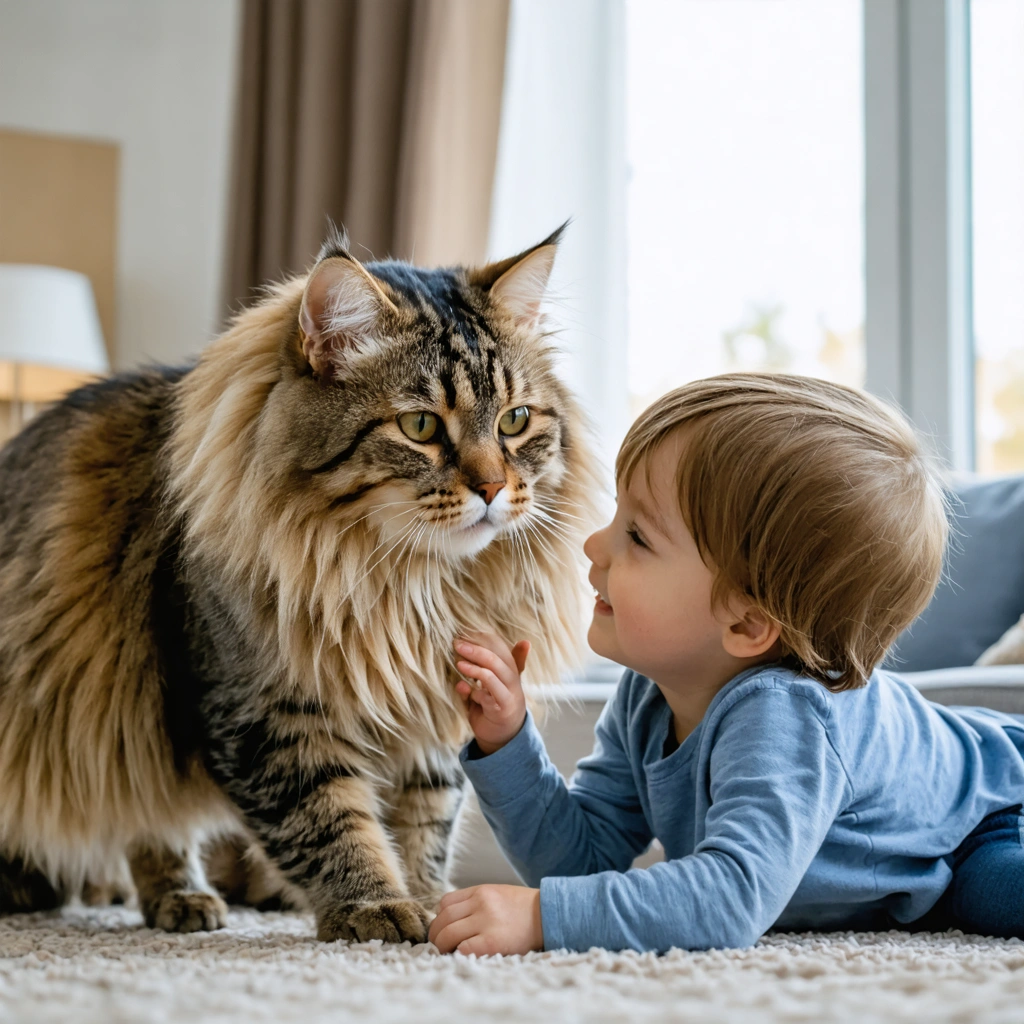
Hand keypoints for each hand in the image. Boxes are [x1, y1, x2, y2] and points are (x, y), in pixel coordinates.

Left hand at [428, 885, 541, 955]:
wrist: (548, 916)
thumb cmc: (521, 909)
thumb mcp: (496, 894)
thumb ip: (474, 902)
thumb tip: (450, 918)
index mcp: (480, 891)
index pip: (445, 902)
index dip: (440, 918)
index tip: (444, 928)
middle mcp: (480, 903)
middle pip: (442, 919)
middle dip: (436, 935)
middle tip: (440, 946)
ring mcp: (485, 922)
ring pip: (447, 934)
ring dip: (442, 947)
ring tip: (449, 953)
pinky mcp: (491, 942)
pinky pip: (462, 949)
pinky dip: (458, 954)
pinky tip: (465, 956)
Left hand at [454, 632, 529, 754]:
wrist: (503, 737)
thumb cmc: (496, 704)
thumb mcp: (495, 682)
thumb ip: (491, 663)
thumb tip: (489, 645)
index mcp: (510, 670)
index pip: (501, 648)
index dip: (485, 639)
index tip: (466, 632)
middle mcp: (513, 681)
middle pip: (498, 659)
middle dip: (477, 650)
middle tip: (457, 644)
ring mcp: (509, 696)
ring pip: (493, 676)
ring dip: (474, 669)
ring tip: (459, 664)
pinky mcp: (501, 711)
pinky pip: (487, 697)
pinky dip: (474, 691)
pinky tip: (463, 688)